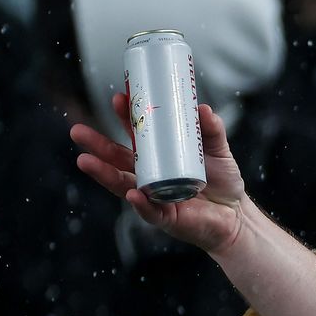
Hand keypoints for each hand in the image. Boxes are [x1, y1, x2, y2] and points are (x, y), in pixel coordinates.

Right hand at [70, 93, 250, 254]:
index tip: (119, 98)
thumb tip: (203, 108)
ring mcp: (154, 197)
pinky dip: (141, 203)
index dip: (125, 119)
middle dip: (97, 145)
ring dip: (103, 173)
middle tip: (77, 130)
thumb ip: (211, 130)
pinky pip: (150, 211)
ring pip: (123, 185)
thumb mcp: (218, 151)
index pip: (135, 136)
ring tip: (84, 161)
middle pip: (118, 159)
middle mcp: (149, 175)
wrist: (238, 216)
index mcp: (157, 157)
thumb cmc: (222, 181)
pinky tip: (132, 194)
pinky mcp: (166, 218)